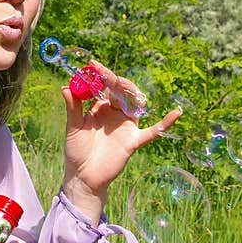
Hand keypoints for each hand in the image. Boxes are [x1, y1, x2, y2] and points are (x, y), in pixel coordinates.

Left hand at [60, 60, 181, 222]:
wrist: (83, 178)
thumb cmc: (76, 152)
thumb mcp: (72, 128)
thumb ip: (72, 108)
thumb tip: (65, 86)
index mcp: (99, 108)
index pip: (103, 87)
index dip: (99, 76)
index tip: (92, 64)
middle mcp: (115, 114)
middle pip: (120, 91)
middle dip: (113, 80)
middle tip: (102, 72)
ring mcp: (126, 126)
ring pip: (135, 104)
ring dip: (131, 91)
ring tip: (121, 83)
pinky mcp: (133, 141)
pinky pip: (153, 131)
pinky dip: (165, 123)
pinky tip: (176, 113)